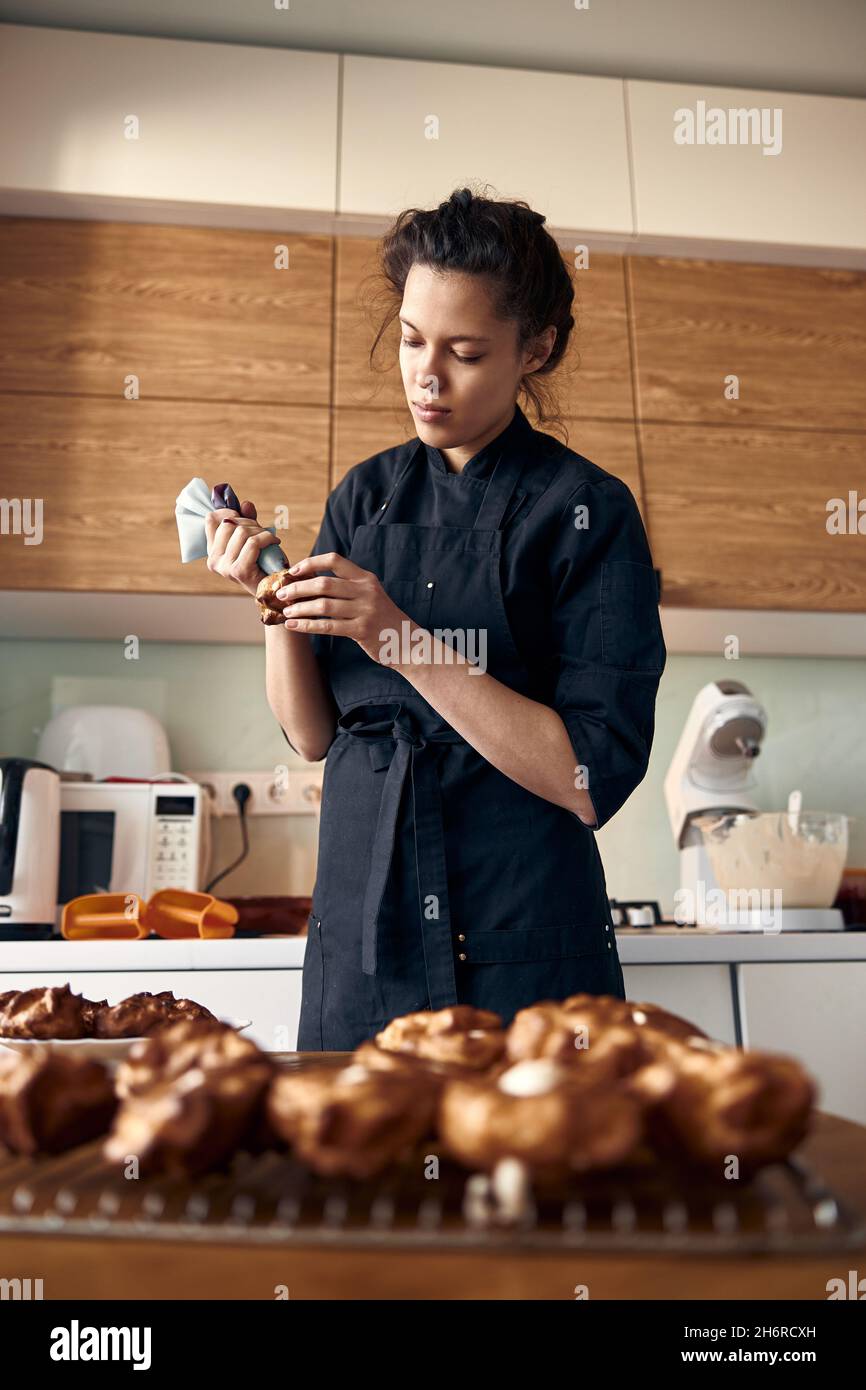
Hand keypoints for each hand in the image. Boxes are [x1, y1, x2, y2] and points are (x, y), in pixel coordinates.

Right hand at [204, 501, 283, 596]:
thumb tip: (246, 504)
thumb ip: (247, 521)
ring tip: (269, 538)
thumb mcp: (252, 538)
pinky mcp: (239, 570)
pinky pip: (253, 543)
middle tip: (262, 531)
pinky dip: (267, 538)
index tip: (242, 514)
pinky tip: (274, 542)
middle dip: (249, 522)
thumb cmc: (262, 564)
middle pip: (229, 524)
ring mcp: (225, 567)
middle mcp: (214, 560)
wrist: (274, 589)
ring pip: (242, 532)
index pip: (211, 520)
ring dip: (260, 531)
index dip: (228, 511)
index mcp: (212, 551)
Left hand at [275, 553, 408, 663]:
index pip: (334, 560)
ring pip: (323, 605)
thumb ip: (346, 587)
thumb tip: (308, 583)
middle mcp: (366, 590)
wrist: (406, 642)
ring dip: (300, 608)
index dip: (311, 563)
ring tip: (286, 611)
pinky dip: (306, 626)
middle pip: (324, 583)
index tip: (293, 571)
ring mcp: (365, 610)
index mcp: (365, 578)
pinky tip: (293, 626)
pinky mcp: (362, 630)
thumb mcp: (369, 595)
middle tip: (281, 593)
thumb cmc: (380, 618)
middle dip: (298, 588)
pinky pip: (327, 626)